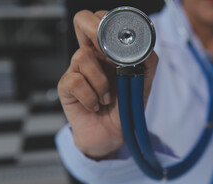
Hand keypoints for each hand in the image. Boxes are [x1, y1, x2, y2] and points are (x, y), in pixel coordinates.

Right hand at [58, 10, 158, 158]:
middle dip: (96, 33)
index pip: (102, 19)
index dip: (109, 23)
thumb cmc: (126, 106)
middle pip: (82, 20)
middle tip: (109, 57)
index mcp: (109, 50)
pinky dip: (91, 97)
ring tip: (107, 98)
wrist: (114, 135)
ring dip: (101, 82)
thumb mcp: (142, 81)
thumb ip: (146, 60)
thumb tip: (143, 44)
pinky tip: (96, 105)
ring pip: (83, 56)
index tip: (121, 42)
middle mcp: (91, 55)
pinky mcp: (66, 86)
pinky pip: (76, 81)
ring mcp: (76, 69)